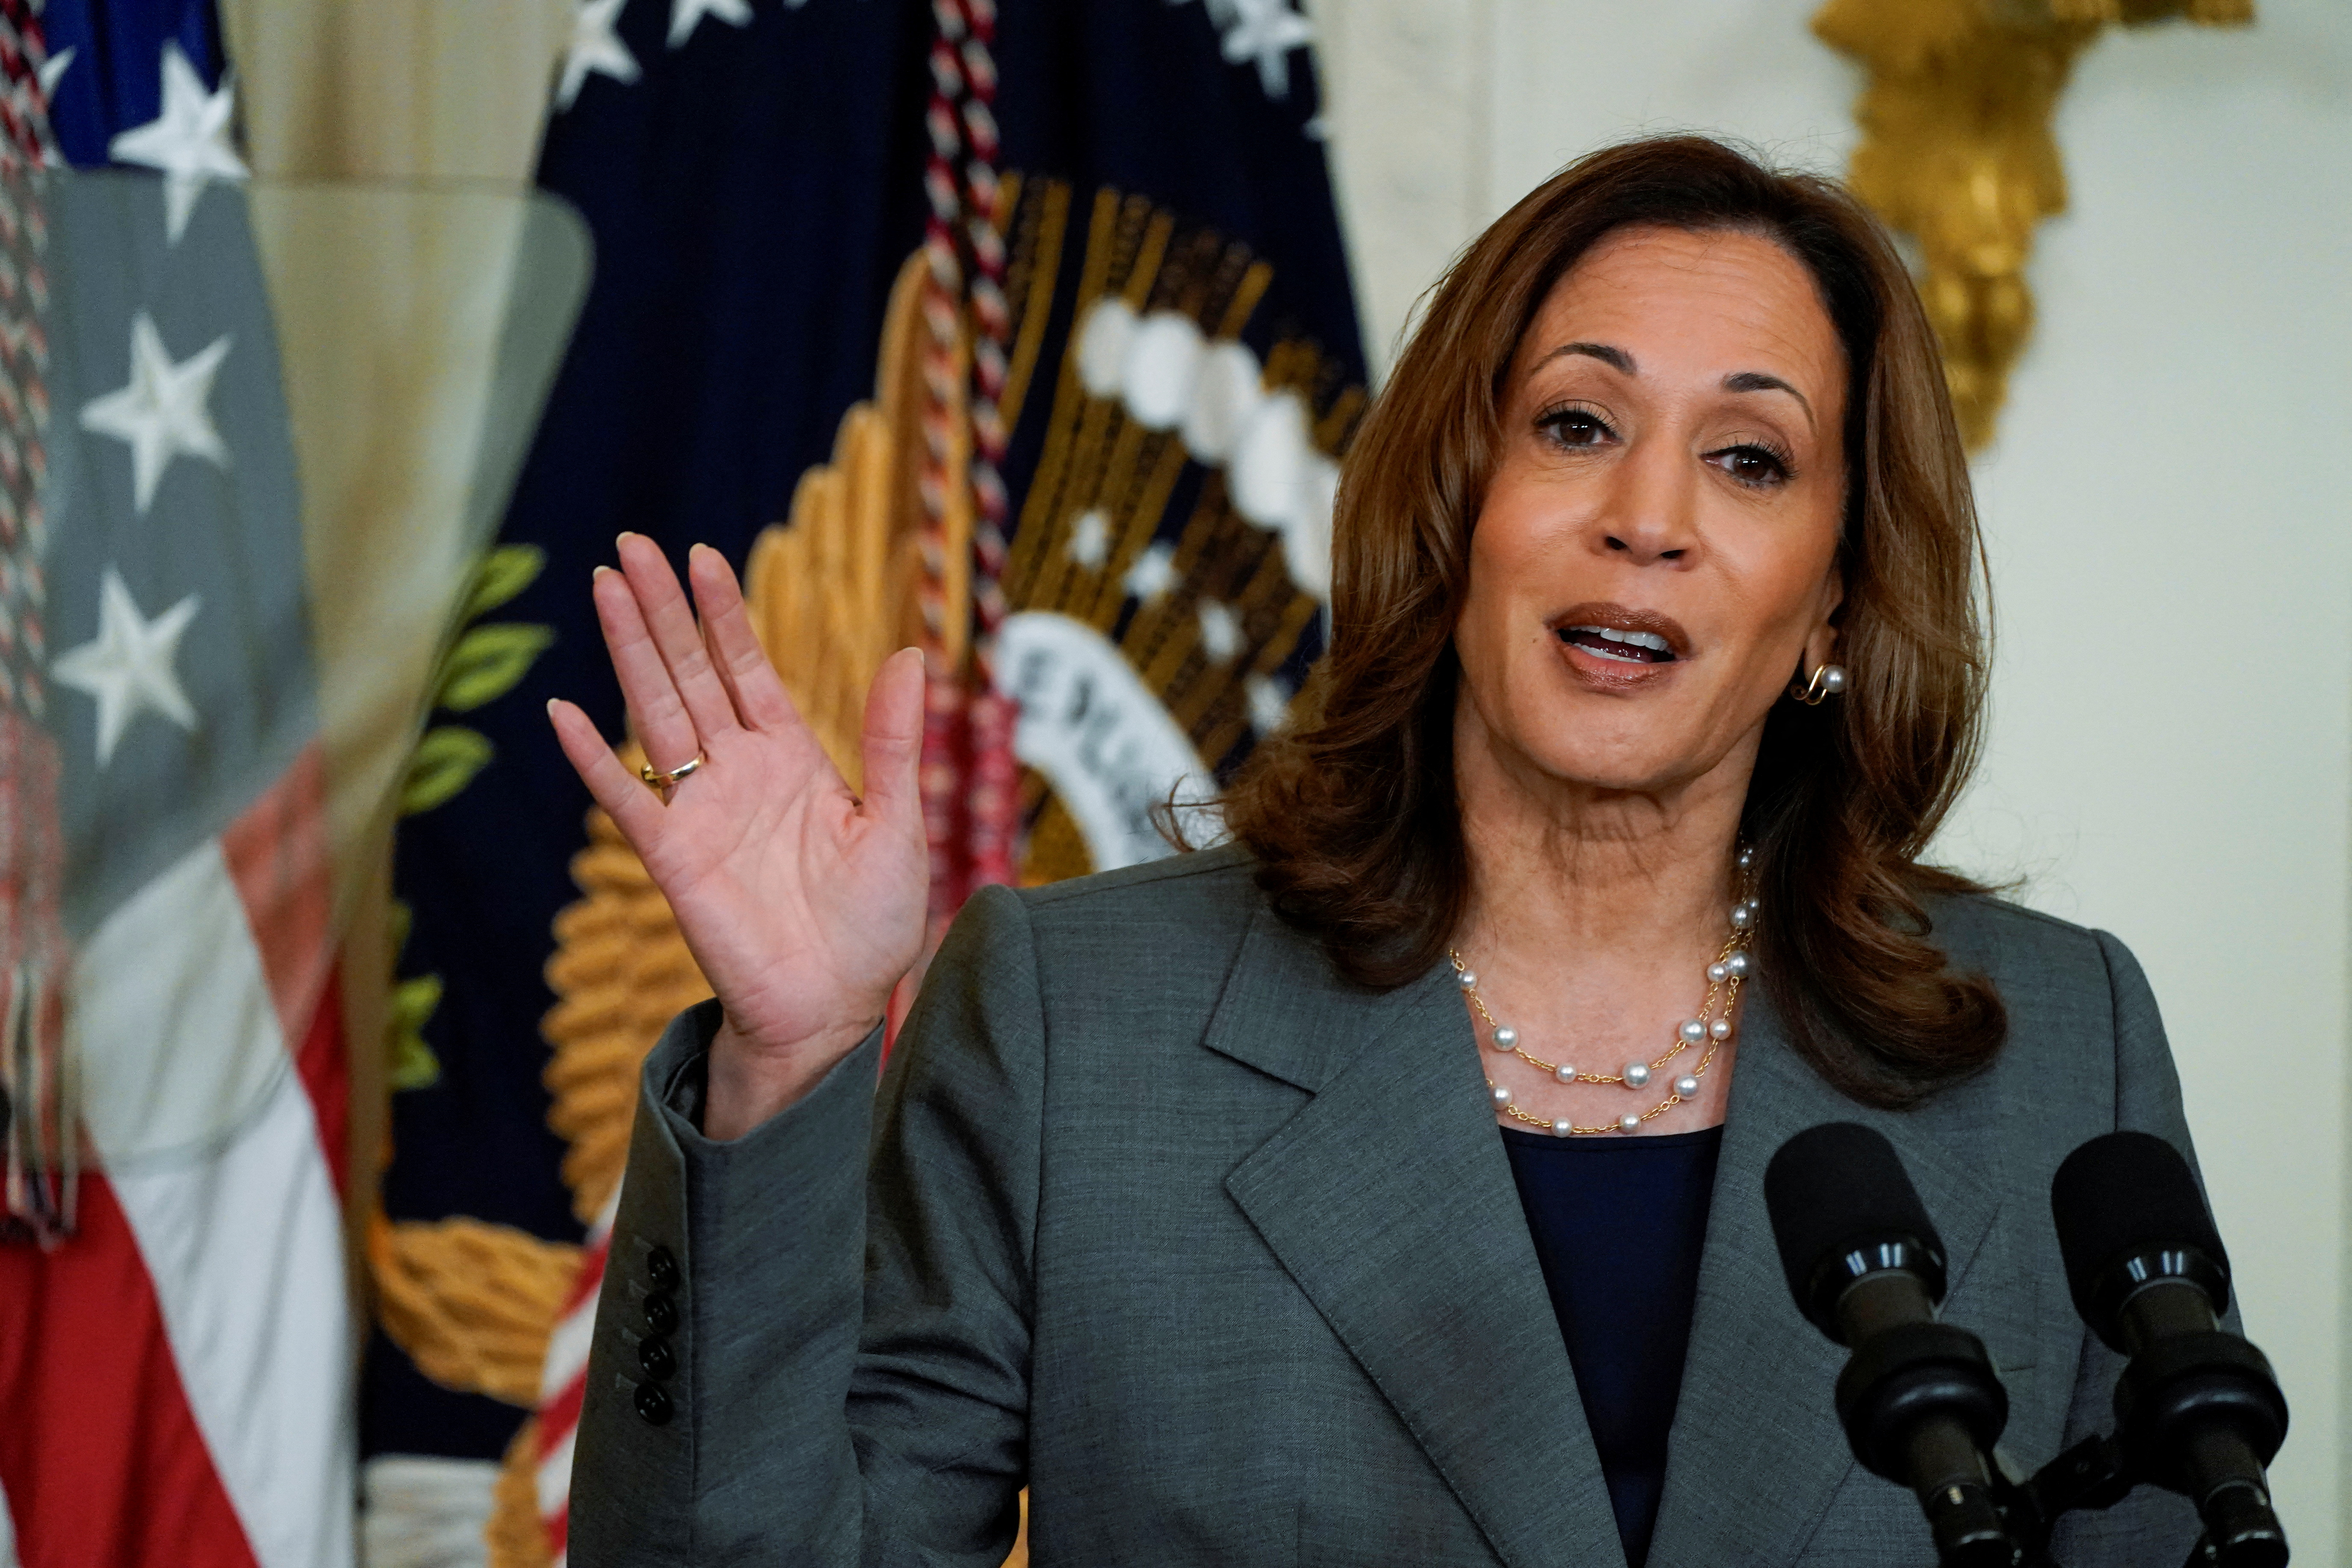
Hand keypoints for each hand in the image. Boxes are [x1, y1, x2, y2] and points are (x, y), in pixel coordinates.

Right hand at [548, 534, 926, 1137]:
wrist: (836, 1007)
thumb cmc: (872, 925)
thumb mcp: (899, 822)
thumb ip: (896, 742)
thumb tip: (911, 656)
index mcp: (791, 759)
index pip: (746, 667)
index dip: (722, 613)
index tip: (701, 554)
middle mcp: (737, 773)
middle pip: (689, 673)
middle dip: (663, 609)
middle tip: (630, 543)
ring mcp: (700, 810)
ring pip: (654, 712)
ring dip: (629, 652)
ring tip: (604, 587)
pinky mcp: (673, 857)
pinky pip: (625, 797)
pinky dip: (592, 757)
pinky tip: (563, 710)